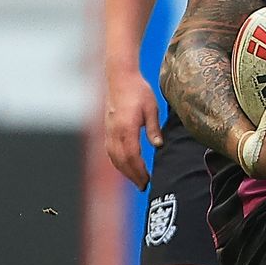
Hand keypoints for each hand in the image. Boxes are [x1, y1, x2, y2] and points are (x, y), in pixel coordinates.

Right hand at [104, 70, 163, 189]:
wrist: (120, 78)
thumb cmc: (138, 91)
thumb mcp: (152, 108)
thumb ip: (153, 128)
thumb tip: (158, 146)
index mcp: (126, 127)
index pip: (132, 156)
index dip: (138, 171)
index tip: (147, 180)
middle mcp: (114, 132)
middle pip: (121, 161)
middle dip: (132, 175)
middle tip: (143, 186)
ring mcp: (108, 131)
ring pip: (113, 158)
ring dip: (123, 171)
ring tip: (136, 180)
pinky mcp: (107, 130)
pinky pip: (110, 151)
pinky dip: (117, 162)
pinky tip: (124, 167)